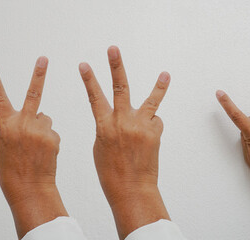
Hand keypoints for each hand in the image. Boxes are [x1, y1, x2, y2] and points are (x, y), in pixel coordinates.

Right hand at [0, 57, 67, 236]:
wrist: (28, 189)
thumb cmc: (12, 169)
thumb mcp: (7, 145)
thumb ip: (19, 126)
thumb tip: (40, 114)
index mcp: (5, 126)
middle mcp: (22, 124)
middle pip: (33, 94)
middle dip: (38, 74)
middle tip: (43, 58)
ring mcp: (39, 130)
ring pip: (44, 119)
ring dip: (42, 128)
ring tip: (35, 148)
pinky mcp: (53, 137)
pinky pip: (51, 132)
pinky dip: (48, 140)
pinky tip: (44, 155)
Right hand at [78, 46, 170, 238]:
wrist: (131, 189)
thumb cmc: (111, 172)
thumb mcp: (101, 147)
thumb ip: (109, 127)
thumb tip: (119, 117)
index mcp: (103, 126)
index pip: (94, 97)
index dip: (89, 80)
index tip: (84, 64)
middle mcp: (122, 122)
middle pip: (120, 87)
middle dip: (116, 66)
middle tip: (113, 49)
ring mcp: (140, 126)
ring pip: (151, 101)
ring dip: (159, 86)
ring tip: (165, 74)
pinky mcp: (154, 133)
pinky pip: (155, 122)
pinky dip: (151, 126)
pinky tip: (147, 141)